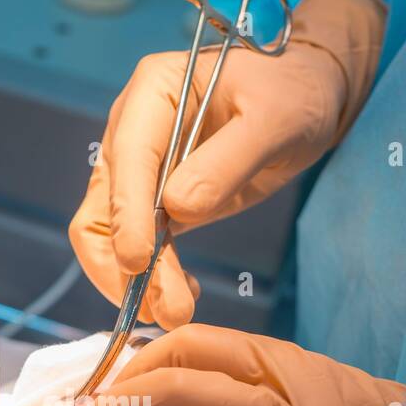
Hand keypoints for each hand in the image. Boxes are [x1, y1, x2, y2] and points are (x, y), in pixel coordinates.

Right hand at [69, 0, 384, 327]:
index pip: (127, 157)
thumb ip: (227, 160)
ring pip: (112, 237)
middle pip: (103, 206)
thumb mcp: (275, 118)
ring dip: (137, 281)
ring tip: (177, 312)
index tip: (137, 262)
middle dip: (125, 264)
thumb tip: (178, 207)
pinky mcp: (154, 204)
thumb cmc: (290, 93)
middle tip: (167, 308)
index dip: (127, 213)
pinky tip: (185, 292)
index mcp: (153, 94)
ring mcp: (138, 171)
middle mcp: (131, 132)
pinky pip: (139, 247)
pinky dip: (153, 276)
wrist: (302, 97)